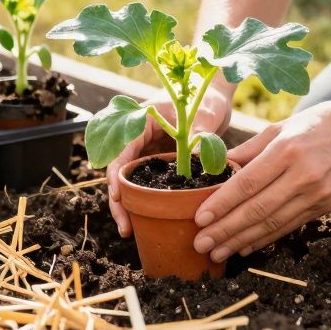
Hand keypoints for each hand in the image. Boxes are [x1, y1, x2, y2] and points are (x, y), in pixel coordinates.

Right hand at [106, 88, 231, 236]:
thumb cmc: (207, 98)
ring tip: (129, 231)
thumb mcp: (205, 113)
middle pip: (120, 171)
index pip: (121, 149)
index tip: (117, 196)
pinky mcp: (159, 162)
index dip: (116, 174)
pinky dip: (145, 201)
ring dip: (128, 205)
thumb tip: (193, 156)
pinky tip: (147, 220)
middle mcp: (140, 138)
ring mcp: (148, 151)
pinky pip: (148, 183)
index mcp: (141, 121)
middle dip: (118, 200)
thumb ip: (198, 131)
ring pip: (131, 181)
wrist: (215, 99)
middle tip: (124, 227)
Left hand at [191, 98, 330, 262]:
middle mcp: (303, 176)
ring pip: (272, 224)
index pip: (248, 183)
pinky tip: (245, 248)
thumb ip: (248, 150)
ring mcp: (316, 195)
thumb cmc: (317, 123)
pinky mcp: (324, 207)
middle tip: (201, 243)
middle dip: (225, 229)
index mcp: (287, 150)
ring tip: (217, 252)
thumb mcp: (280, 127)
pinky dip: (264, 239)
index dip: (222, 203)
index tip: (200, 218)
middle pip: (257, 209)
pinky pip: (288, 227)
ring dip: (241, 241)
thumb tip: (216, 168)